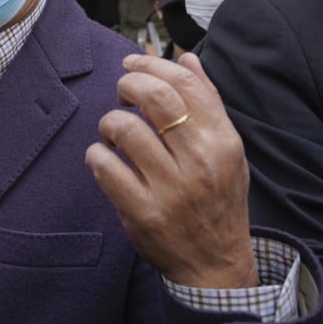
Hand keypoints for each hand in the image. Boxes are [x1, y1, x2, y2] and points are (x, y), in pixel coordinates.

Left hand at [85, 53, 257, 288]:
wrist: (215, 265)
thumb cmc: (216, 200)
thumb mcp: (226, 151)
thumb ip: (208, 103)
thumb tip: (186, 58)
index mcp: (222, 141)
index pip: (186, 84)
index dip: (151, 65)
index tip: (132, 64)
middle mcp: (200, 161)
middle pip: (155, 98)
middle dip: (127, 85)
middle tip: (120, 93)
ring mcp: (171, 189)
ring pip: (124, 128)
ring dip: (108, 123)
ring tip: (112, 133)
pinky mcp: (143, 212)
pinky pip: (105, 167)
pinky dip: (96, 156)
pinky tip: (103, 159)